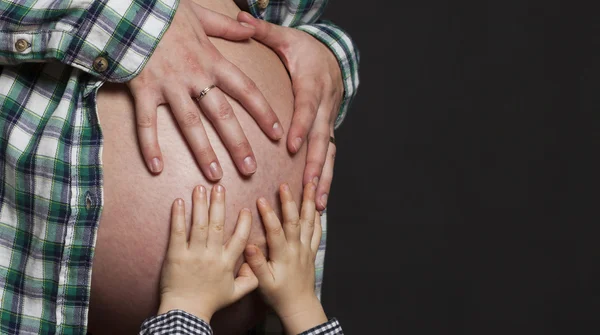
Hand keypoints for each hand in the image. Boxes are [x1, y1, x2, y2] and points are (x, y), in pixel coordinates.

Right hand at [127, 0, 283, 178]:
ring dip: (203, 151)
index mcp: (212, 60)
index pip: (245, 89)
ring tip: (215, 175)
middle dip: (238, 143)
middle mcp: (194, 76)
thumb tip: (252, 28)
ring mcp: (169, 84)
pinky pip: (147, 122)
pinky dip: (149, 145)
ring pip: (190, 124)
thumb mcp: (201, 15)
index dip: (263, 112)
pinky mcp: (143, 89)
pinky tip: (156, 168)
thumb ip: (228, 27)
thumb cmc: (164, 11)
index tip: (277, 133)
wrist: (128, 6)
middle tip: (250, 169)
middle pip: (222, 115)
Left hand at [158, 184, 257, 321]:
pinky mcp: (176, 255)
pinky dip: (178, 216)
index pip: (239, 238)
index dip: (243, 222)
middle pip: (217, 225)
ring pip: (198, 225)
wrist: (186, 313)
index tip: (245, 208)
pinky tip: (178, 202)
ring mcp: (194, 254)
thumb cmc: (210, 303)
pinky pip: (178, 232)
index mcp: (227, 262)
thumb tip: (256, 266)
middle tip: (219, 187)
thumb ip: (249, 280)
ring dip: (199, 204)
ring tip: (200, 188)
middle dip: (219, 204)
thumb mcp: (235, 294)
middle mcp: (212, 255)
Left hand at [238, 12, 342, 210]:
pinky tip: (319, 200)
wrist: (332, 56)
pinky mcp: (327, 130)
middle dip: (316, 163)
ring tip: (318, 203)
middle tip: (308, 184)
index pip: (308, 106)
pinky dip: (325, 178)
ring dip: (324, 178)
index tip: (292, 144)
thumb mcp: (286, 38)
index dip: (302, 125)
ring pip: (329, 152)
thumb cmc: (304, 50)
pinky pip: (328, 156)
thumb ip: (263, 32)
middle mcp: (325, 105)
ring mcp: (329, 120)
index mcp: (313, 83)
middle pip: (323, 137)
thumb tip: (240, 19)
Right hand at [244, 183, 327, 333]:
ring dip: (309, 202)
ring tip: (310, 185)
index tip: (261, 199)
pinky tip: (316, 205)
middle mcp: (297, 249)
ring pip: (309, 222)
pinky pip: (317, 231)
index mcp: (283, 255)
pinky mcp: (311, 250)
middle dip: (290, 201)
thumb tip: (249, 246)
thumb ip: (256, 264)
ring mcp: (306, 248)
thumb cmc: (278, 295)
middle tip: (285, 185)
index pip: (276, 231)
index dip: (268, 214)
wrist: (299, 305)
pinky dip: (317, 217)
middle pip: (295, 221)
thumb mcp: (263, 283)